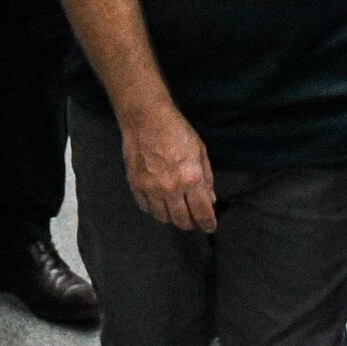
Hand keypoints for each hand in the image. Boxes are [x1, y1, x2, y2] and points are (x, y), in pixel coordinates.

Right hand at [121, 103, 217, 231]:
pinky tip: (158, 204)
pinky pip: (145, 207)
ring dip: (172, 218)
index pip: (202, 212)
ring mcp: (151, 188)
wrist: (146, 118)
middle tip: (193, 221)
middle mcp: (171, 188)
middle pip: (182, 220)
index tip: (210, 227)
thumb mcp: (200, 150)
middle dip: (190, 223)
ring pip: (163, 217)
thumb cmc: (177, 130)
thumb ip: (206, 177)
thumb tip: (210, 199)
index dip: (208, 223)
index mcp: (191, 179)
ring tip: (176, 212)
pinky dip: (154, 209)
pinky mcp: (136, 185)